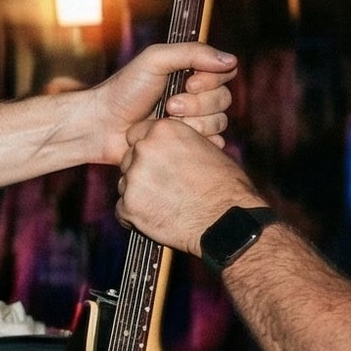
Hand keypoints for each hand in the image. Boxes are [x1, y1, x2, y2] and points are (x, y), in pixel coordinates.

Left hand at [81, 43, 235, 163]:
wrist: (101, 126)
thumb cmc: (123, 90)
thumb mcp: (154, 60)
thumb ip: (191, 53)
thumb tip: (230, 59)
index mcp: (191, 73)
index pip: (225, 73)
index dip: (210, 80)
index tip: (187, 83)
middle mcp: (196, 96)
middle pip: (223, 99)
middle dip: (196, 103)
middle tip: (168, 105)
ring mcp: (192, 121)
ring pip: (219, 122)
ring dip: (192, 122)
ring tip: (164, 121)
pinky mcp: (187, 143)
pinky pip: (212, 143)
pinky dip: (197, 141)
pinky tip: (176, 139)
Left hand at [118, 118, 264, 255]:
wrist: (228, 220)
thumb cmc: (225, 186)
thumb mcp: (206, 149)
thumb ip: (178, 145)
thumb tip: (169, 148)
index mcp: (163, 131)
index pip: (136, 134)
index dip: (146, 149)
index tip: (155, 160)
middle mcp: (144, 149)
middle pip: (129, 160)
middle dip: (141, 172)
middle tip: (164, 186)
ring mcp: (133, 178)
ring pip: (125, 184)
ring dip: (138, 193)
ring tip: (166, 203)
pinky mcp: (128, 205)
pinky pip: (123, 209)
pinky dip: (135, 214)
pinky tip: (157, 217)